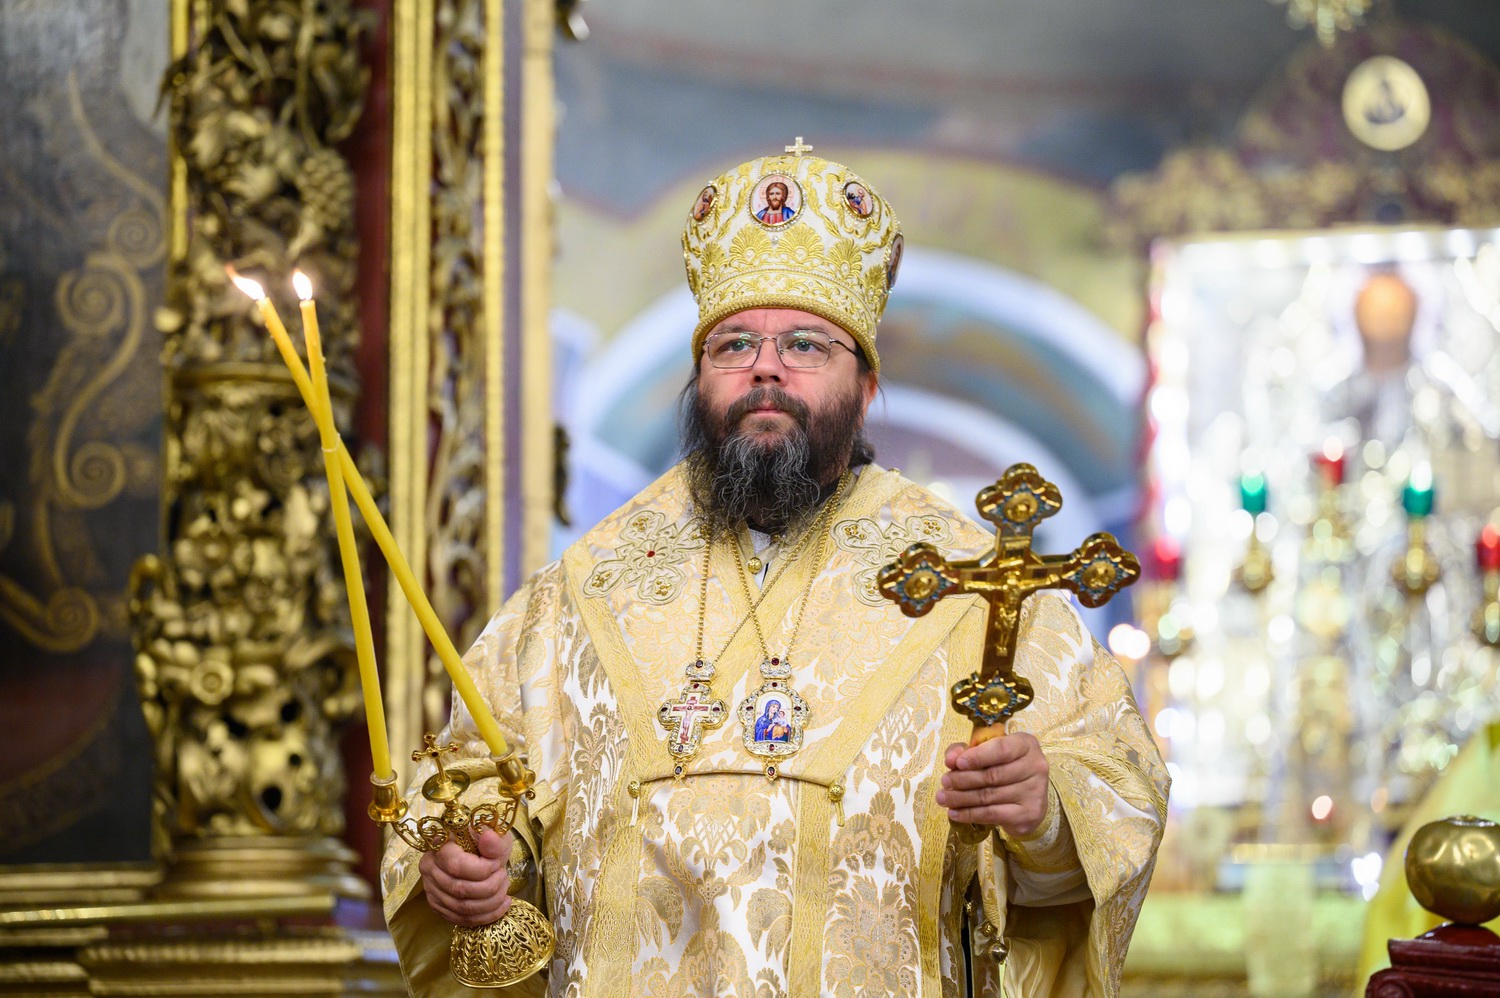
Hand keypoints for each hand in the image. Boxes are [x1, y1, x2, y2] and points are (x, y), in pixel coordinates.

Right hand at [418, 827, 513, 926]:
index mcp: (439, 847)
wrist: (481, 855)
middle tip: (503, 876)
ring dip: (491, 902)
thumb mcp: (495, 834)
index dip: (482, 869)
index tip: (497, 864)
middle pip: (460, 889)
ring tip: (504, 888)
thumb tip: (489, 838)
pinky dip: (487, 915)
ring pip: (463, 908)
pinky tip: (502, 904)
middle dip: (490, 887)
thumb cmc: (486, 842)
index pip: (456, 865)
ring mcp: (432, 891)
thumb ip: (493, 839)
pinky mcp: (439, 907)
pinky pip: (463, 919)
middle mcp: (430, 870)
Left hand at [935, 733, 1049, 836]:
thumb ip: (966, 751)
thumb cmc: (1003, 767)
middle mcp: (1036, 766)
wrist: (1028, 798)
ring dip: (961, 798)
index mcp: (1026, 744)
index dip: (978, 757)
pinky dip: (969, 814)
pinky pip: (993, 814)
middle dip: (963, 779)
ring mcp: (1035, 791)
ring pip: (990, 796)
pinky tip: (954, 813)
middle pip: (993, 775)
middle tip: (944, 782)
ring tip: (942, 798)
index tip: (957, 763)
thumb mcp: (985, 752)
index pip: (1002, 749)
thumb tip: (951, 759)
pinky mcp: (1029, 814)